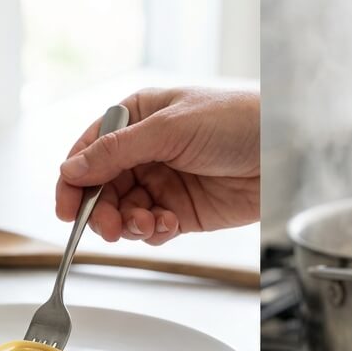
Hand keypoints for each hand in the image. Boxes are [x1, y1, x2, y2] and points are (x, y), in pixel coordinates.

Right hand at [55, 87, 259, 243]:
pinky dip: (153, 232)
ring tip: (148, 225)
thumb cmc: (237, 120)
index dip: (73, 181)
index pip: (90, 151)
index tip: (66, 209)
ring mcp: (163, 181)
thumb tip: (71, 169)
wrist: (285, 150)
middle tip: (110, 228)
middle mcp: (145, 150)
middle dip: (102, 211)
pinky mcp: (181, 209)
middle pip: (102, 188)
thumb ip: (116, 151)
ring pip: (124, 212)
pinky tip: (168, 225)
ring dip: (129, 224)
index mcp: (137, 118)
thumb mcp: (169, 129)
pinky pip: (151, 227)